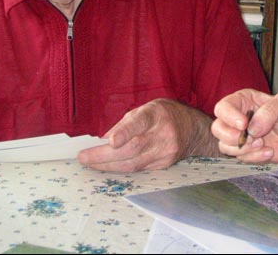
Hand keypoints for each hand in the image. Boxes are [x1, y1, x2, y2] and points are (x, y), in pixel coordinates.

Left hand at [78, 98, 216, 171]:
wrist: (193, 129)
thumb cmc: (164, 115)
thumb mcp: (146, 108)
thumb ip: (125, 123)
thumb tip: (103, 139)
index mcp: (156, 114)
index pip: (140, 123)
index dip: (125, 133)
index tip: (111, 141)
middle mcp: (163, 133)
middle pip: (132, 148)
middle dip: (104, 156)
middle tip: (84, 158)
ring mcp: (165, 151)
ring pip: (133, 163)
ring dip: (108, 166)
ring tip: (90, 164)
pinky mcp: (164, 164)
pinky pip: (138, 169)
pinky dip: (121, 169)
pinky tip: (108, 167)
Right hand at [211, 89, 277, 163]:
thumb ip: (269, 111)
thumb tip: (252, 128)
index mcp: (243, 101)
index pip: (223, 107)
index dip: (229, 117)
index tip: (244, 124)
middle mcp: (237, 118)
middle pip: (217, 128)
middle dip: (231, 136)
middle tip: (251, 138)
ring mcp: (241, 136)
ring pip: (224, 145)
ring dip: (244, 148)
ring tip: (263, 143)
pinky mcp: (247, 151)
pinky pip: (240, 158)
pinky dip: (254, 157)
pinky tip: (269, 151)